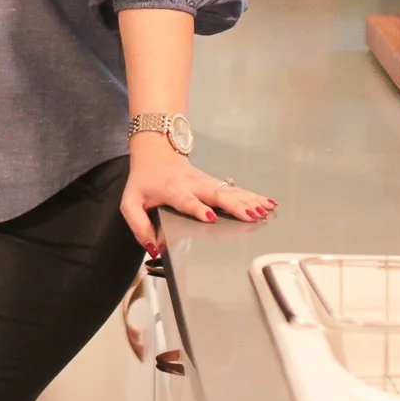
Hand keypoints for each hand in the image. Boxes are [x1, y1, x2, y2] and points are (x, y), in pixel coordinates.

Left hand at [120, 138, 276, 254]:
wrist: (155, 152)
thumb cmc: (144, 180)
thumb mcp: (131, 202)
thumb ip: (139, 226)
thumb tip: (154, 248)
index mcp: (172, 190)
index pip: (186, 200)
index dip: (198, 208)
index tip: (210, 217)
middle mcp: (193, 184)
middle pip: (216, 194)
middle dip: (234, 205)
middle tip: (251, 215)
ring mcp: (206, 182)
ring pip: (230, 191)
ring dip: (249, 201)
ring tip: (265, 210)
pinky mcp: (215, 183)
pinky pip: (236, 190)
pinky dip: (253, 196)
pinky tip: (268, 202)